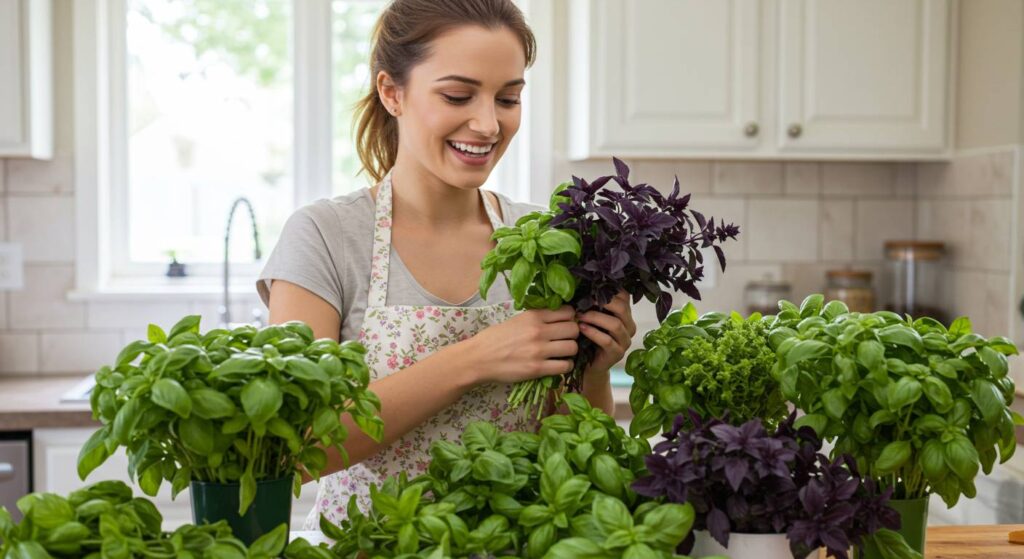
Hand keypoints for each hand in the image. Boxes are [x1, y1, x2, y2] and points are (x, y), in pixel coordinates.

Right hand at [463, 305, 579, 384]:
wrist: (479, 358)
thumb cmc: (495, 338)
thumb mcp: (517, 320)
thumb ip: (537, 318)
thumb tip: (559, 318)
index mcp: (533, 315)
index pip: (568, 312)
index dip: (570, 318)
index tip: (565, 324)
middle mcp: (538, 330)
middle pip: (574, 329)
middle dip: (572, 335)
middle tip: (564, 340)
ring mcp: (539, 350)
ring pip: (573, 348)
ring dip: (569, 351)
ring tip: (561, 353)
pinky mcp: (537, 368)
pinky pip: (565, 366)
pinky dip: (564, 366)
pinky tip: (556, 364)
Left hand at [577, 290, 636, 376]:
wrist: (589, 365)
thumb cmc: (590, 338)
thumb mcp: (594, 319)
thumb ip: (594, 305)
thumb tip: (583, 285)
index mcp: (626, 315)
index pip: (625, 297)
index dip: (610, 290)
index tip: (592, 287)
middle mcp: (629, 327)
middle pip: (622, 308)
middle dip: (602, 302)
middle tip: (584, 301)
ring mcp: (625, 341)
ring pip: (614, 324)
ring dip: (595, 317)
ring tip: (580, 315)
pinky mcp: (617, 354)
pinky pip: (607, 340)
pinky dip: (593, 332)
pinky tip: (582, 328)